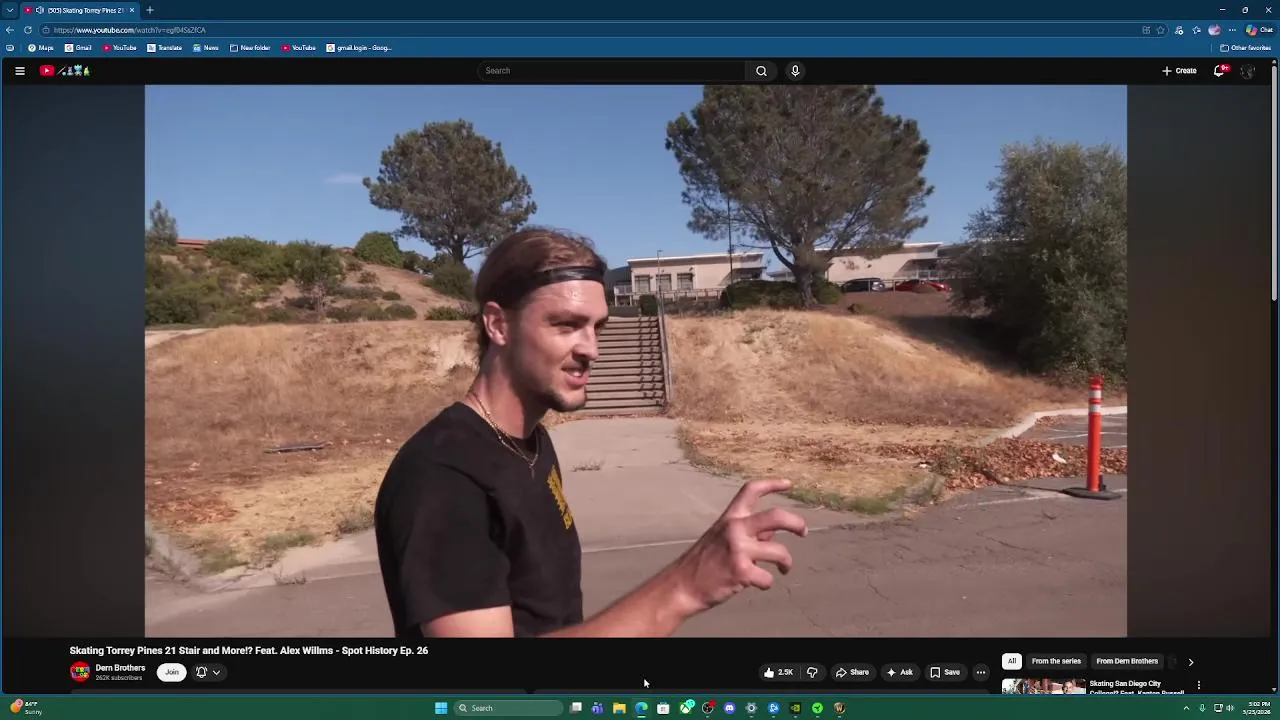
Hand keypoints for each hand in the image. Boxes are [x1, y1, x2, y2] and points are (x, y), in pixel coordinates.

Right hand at [671, 478, 808, 613]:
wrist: (682, 586)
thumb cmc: (703, 563)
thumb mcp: (721, 539)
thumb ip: (747, 534)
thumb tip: (771, 536)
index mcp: (729, 518)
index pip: (751, 491)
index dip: (772, 484)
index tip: (788, 484)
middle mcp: (735, 529)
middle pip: (776, 517)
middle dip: (796, 523)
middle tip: (803, 532)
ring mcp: (738, 550)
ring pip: (780, 553)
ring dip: (786, 563)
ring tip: (783, 569)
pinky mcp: (741, 572)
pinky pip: (768, 578)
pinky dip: (767, 583)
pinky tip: (758, 584)